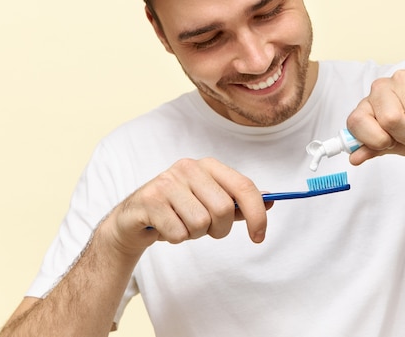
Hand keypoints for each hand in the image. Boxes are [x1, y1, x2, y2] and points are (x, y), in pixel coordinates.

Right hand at [103, 157, 270, 255]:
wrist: (134, 219)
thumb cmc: (178, 210)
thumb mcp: (210, 203)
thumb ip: (238, 202)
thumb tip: (271, 200)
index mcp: (208, 166)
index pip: (244, 186)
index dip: (257, 213)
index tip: (260, 236)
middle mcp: (188, 168)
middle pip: (223, 209)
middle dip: (218, 229)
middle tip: (204, 229)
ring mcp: (167, 182)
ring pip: (201, 223)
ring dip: (194, 234)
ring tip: (181, 225)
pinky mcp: (149, 200)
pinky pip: (179, 233)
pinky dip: (176, 238)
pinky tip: (165, 228)